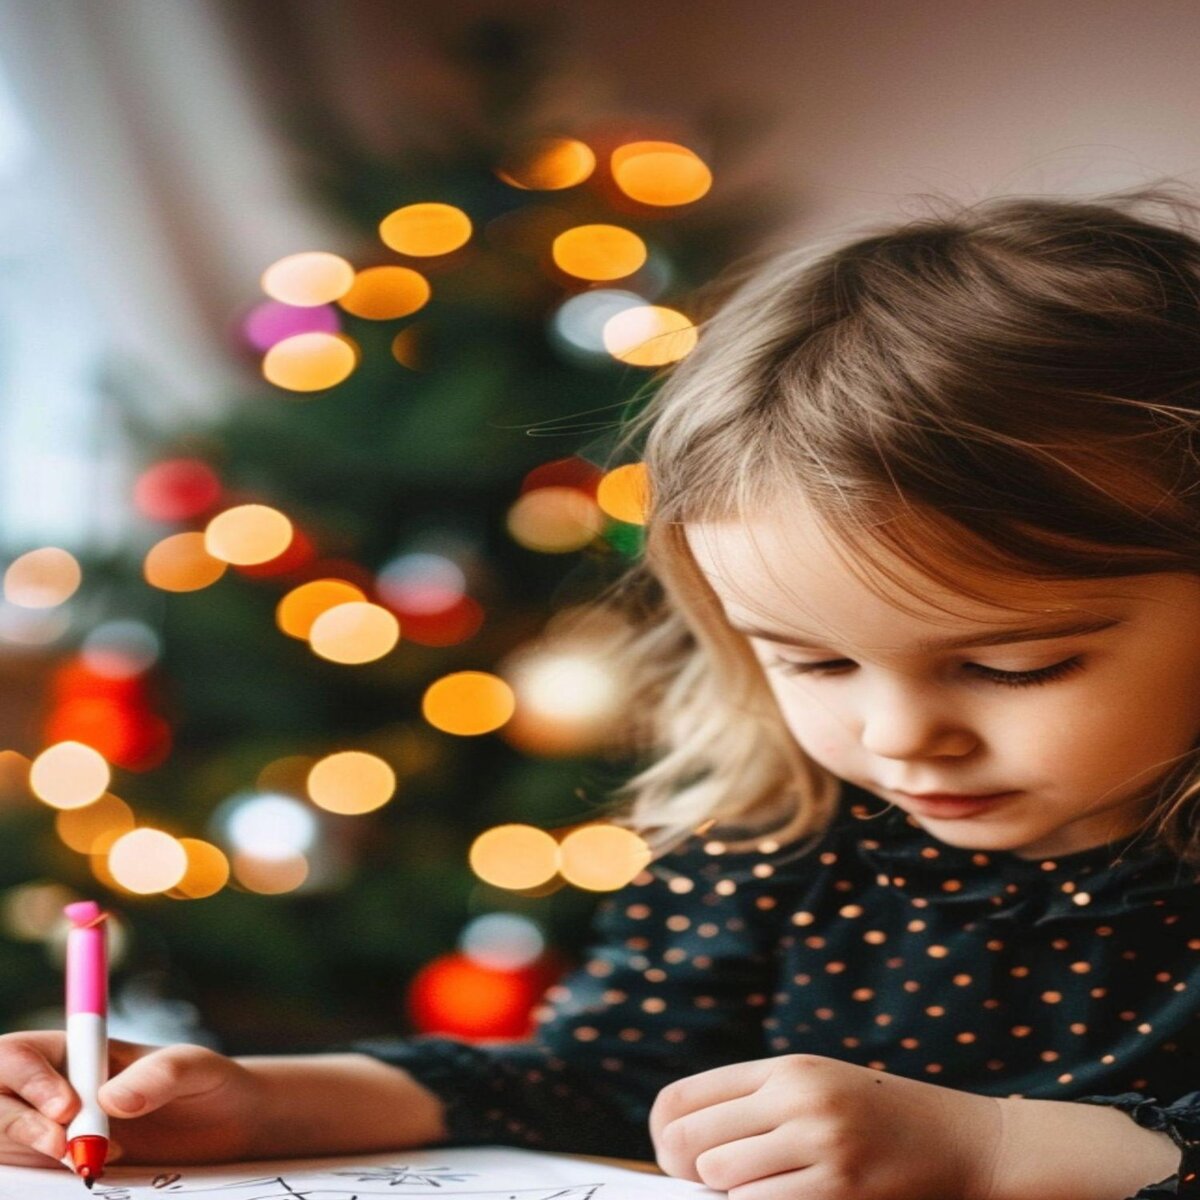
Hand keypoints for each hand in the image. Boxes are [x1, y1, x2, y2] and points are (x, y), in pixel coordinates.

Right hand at [0, 1031, 265, 1167]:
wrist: (227, 1130)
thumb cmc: (209, 1084)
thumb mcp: (197, 1068)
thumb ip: (160, 1074)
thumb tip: (111, 1101)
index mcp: (74, 1052)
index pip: (16, 1055)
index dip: (28, 1081)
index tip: (68, 1108)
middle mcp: (48, 1093)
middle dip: (15, 1124)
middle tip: (67, 1149)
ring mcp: (45, 1135)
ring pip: (1, 1143)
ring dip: (27, 1155)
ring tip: (87, 1167)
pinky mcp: (52, 1174)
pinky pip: (22, 1178)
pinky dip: (35, 1182)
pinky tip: (77, 1183)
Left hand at [649, 1053, 1005, 1199]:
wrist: (962, 1141)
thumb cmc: (875, 1117)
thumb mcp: (813, 1086)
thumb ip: (753, 1105)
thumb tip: (677, 1146)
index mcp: (783, 1069)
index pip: (682, 1099)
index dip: (663, 1136)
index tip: (674, 1157)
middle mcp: (796, 1098)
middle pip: (692, 1142)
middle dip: (688, 1172)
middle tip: (707, 1183)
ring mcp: (820, 1144)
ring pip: (722, 1178)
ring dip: (727, 1194)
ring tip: (754, 1188)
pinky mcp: (841, 1189)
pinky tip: (781, 1197)